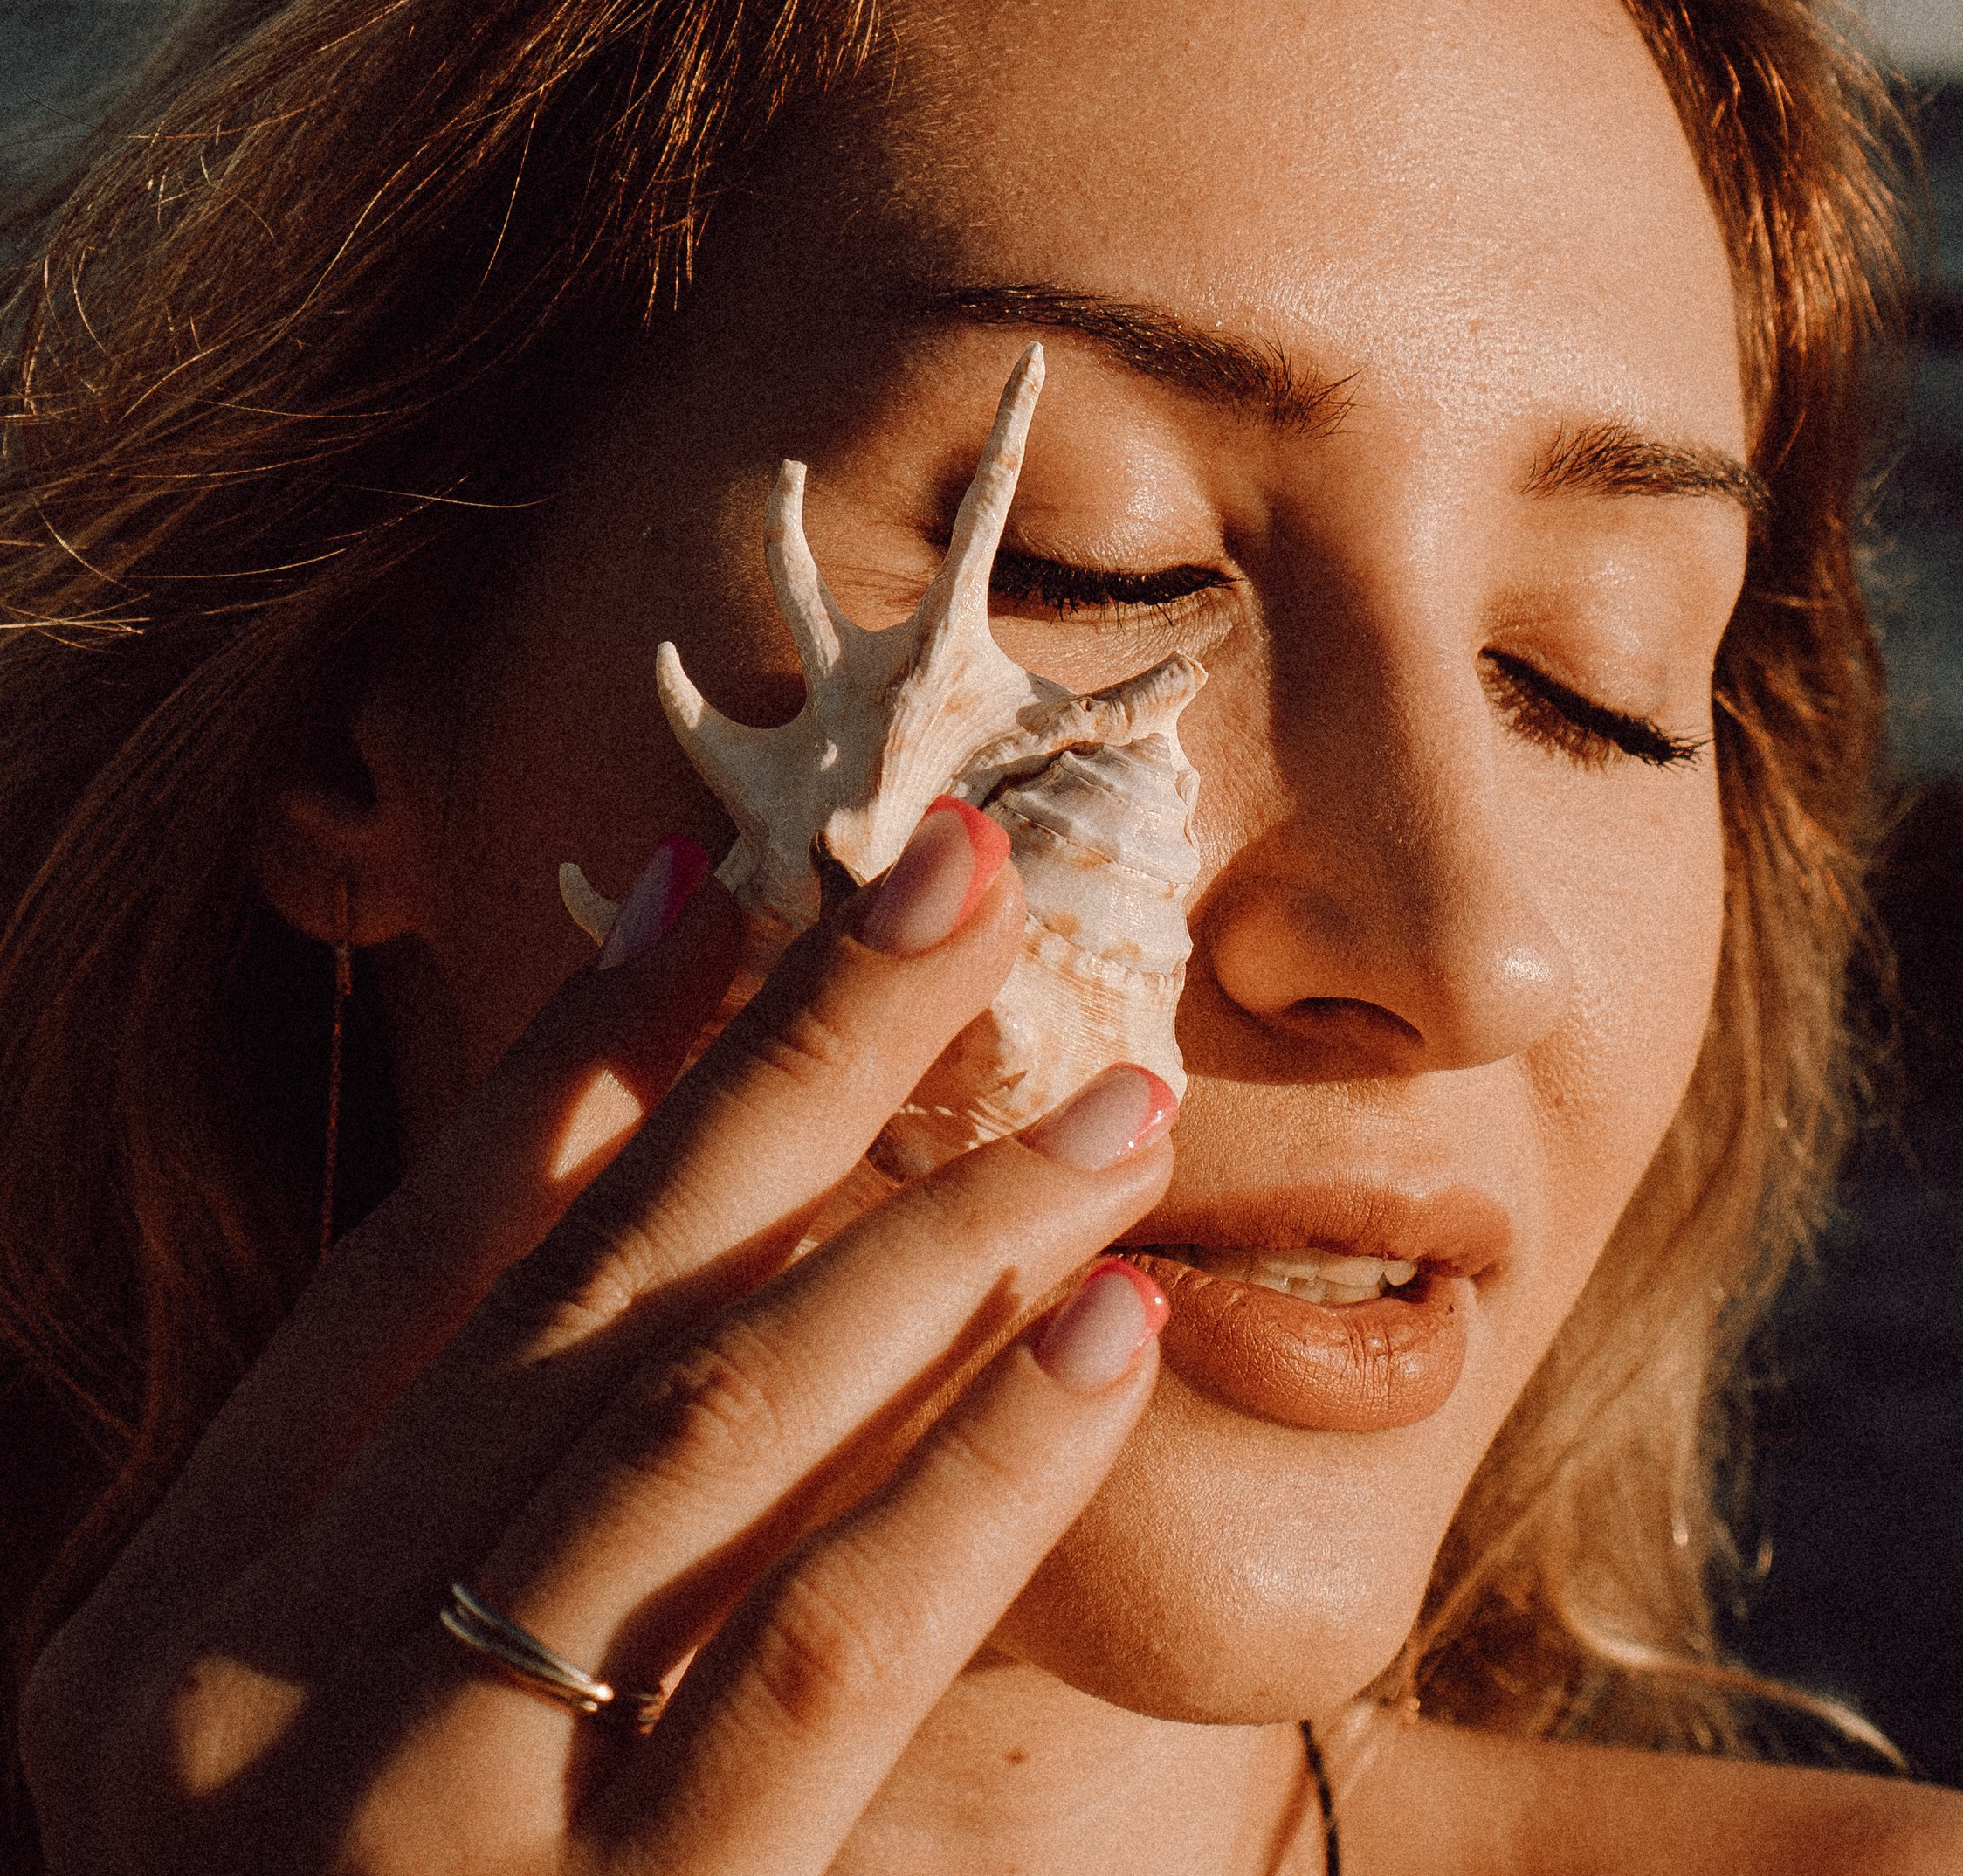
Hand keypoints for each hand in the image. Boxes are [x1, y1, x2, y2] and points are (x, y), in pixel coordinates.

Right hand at [22, 806, 1175, 1873]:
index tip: (735, 876)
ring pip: (715, 1431)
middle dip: (789, 1055)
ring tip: (1109, 1100)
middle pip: (585, 1294)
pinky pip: (815, 1660)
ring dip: (933, 1235)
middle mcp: (256, 1693)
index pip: (418, 1261)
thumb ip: (404, 1555)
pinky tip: (1100, 1336)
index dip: (590, 1052)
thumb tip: (643, 1257)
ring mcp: (413, 1824)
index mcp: (163, 1627)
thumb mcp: (259, 1780)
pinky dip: (970, 1475)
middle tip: (968, 872)